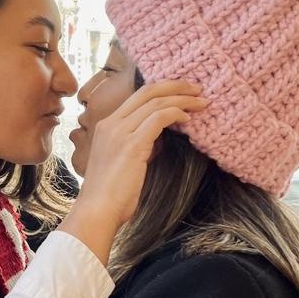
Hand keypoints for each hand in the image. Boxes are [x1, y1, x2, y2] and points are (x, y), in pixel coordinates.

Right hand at [58, 81, 207, 264]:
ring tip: (201, 103)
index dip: (162, 90)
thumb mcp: (121, 162)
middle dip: (176, 86)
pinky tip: (188, 119)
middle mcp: (111, 123)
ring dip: (182, 99)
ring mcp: (120, 132)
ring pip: (156, 102)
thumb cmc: (111, 194)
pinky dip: (176, 113)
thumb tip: (159, 137)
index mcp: (106, 125)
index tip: (183, 92)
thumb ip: (137, 145)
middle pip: (147, 91)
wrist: (98, 210)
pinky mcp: (132, 145)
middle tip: (197, 89)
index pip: (137, 96)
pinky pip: (159, 118)